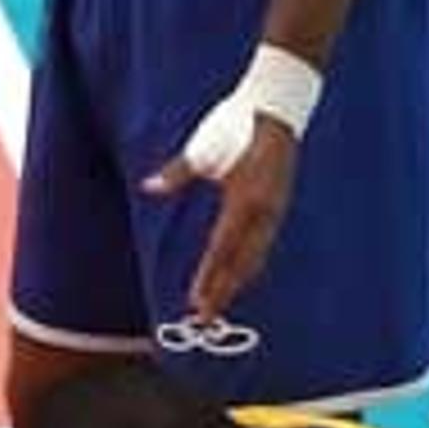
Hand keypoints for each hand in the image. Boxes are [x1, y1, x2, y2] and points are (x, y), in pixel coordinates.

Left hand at [143, 113, 299, 323]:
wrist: (279, 106)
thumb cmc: (236, 124)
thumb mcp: (203, 148)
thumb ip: (177, 173)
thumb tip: (149, 187)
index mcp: (244, 199)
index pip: (221, 248)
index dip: (209, 278)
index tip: (195, 302)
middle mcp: (264, 212)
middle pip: (241, 264)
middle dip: (222, 293)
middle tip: (203, 320)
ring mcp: (275, 211)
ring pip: (255, 258)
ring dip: (236, 284)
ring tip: (218, 305)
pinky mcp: (279, 207)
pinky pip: (263, 246)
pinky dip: (249, 266)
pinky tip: (238, 276)